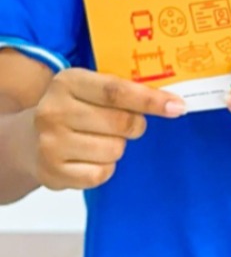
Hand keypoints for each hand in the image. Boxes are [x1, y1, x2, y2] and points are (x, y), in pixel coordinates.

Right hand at [27, 68, 185, 189]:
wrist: (27, 140)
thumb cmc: (75, 108)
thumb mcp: (90, 87)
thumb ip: (125, 89)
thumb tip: (173, 102)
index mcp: (68, 82)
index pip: (117, 91)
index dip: (150, 100)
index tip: (177, 106)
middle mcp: (53, 112)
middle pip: (121, 123)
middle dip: (136, 125)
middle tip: (129, 123)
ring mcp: (50, 144)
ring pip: (115, 150)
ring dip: (118, 146)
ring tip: (100, 139)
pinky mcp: (52, 173)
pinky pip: (101, 174)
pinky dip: (105, 167)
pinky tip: (89, 157)